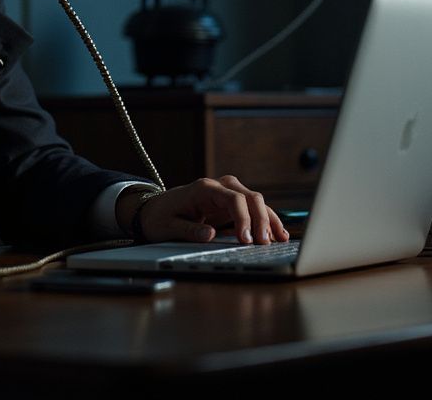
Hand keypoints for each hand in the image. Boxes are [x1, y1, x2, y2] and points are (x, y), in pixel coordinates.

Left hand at [116, 176, 288, 244]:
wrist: (154, 210)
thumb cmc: (160, 217)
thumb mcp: (168, 227)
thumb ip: (188, 230)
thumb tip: (210, 235)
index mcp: (203, 189)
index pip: (233, 198)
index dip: (243, 218)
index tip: (246, 240)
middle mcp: (218, 187)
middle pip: (249, 197)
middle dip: (260, 219)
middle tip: (263, 244)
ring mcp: (227, 193)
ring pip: (255, 201)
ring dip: (268, 220)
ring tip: (278, 240)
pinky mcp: (231, 204)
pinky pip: (253, 209)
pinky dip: (266, 220)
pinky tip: (278, 234)